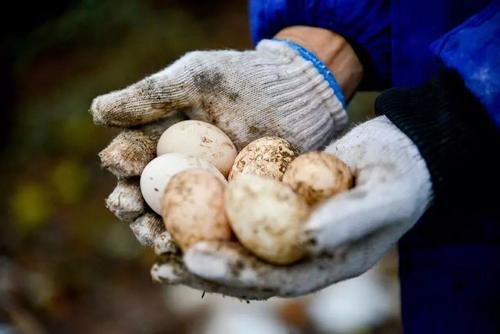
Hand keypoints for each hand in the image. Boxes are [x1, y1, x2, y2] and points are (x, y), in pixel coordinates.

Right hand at [92, 27, 362, 245]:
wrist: (300, 95)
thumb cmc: (246, 79)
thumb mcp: (197, 79)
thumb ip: (151, 95)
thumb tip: (98, 113)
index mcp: (163, 138)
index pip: (133, 155)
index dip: (122, 161)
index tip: (120, 163)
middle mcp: (180, 169)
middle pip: (146, 195)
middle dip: (131, 205)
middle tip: (129, 208)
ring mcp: (207, 193)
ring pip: (173, 218)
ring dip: (157, 231)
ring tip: (157, 237)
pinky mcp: (235, 209)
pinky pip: (212, 230)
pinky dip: (199, 242)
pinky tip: (190, 251)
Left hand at [153, 116, 431, 298]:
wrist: (402, 149)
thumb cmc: (401, 173)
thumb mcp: (386, 194)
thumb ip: (350, 218)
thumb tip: (305, 238)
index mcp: (328, 263)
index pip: (276, 279)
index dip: (235, 272)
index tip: (194, 257)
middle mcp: (304, 253)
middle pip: (248, 269)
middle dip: (204, 267)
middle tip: (161, 259)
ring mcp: (291, 229)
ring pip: (239, 242)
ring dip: (199, 241)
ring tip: (156, 237)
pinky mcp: (281, 203)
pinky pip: (243, 211)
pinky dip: (213, 209)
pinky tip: (182, 200)